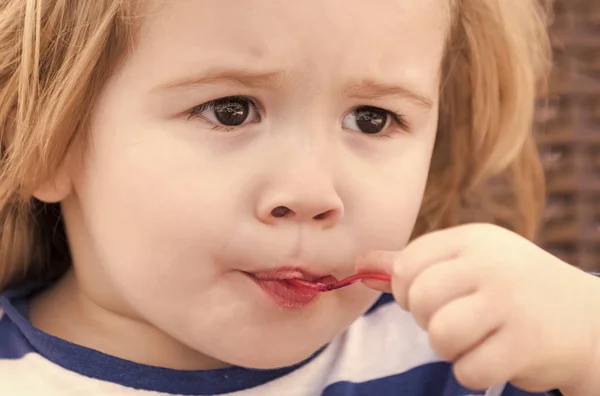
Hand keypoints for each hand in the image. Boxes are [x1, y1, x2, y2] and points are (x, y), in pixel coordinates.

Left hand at [357, 223, 599, 394]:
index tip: (430, 297)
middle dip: (427, 319)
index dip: (407, 290)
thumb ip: (411, 263)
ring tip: (475, 337)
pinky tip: (498, 354)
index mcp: (473, 240)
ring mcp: (510, 303)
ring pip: (439, 335)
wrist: (588, 319)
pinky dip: (475, 370)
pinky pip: (468, 369)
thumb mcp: (467, 262)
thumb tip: (359, 263)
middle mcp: (491, 264)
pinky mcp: (526, 344)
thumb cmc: (513, 288)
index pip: (407, 264)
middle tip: (455, 319)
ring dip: (450, 347)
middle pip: (418, 299)